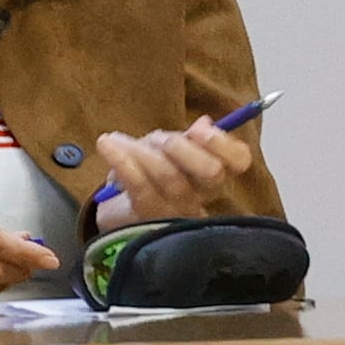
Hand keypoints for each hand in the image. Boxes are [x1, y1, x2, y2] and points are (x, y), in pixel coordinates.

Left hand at [88, 112, 263, 231]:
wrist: (119, 222)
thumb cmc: (151, 183)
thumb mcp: (169, 158)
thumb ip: (188, 141)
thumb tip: (206, 122)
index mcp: (210, 177)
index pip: (238, 161)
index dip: (224, 144)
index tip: (199, 129)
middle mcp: (199, 197)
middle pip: (211, 172)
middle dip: (183, 148)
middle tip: (158, 139)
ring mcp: (174, 210)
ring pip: (170, 174)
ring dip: (142, 150)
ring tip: (116, 140)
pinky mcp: (145, 215)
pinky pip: (138, 184)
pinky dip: (121, 160)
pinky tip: (106, 143)